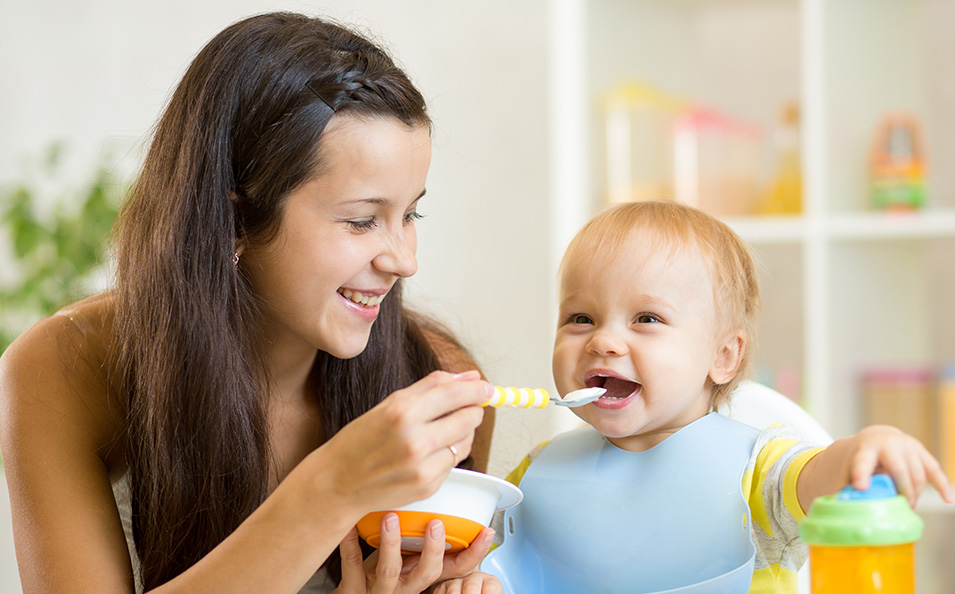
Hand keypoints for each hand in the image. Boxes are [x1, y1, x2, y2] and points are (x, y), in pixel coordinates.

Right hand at [319, 370, 491, 514]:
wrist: (338, 482)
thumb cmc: (361, 439)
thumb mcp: (389, 403)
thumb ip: (432, 386)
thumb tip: (470, 377)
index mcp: (403, 412)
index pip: (455, 394)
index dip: (477, 390)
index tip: (487, 388)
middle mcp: (415, 440)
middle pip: (468, 418)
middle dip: (473, 410)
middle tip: (467, 406)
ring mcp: (423, 467)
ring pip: (466, 441)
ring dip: (463, 432)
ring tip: (442, 429)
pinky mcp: (428, 486)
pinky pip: (454, 462)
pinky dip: (449, 453)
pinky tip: (430, 451)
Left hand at [335, 515, 495, 593]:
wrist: (352, 593)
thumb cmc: (380, 570)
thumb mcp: (408, 556)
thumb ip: (423, 535)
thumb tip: (438, 492)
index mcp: (422, 574)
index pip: (457, 568)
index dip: (475, 553)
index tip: (486, 531)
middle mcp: (406, 585)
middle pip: (429, 573)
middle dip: (434, 550)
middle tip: (436, 524)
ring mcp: (380, 589)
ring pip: (389, 571)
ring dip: (392, 543)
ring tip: (391, 518)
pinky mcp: (354, 589)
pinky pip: (352, 564)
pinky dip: (351, 542)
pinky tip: (351, 524)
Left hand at [841, 425, 954, 506]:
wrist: (876, 438)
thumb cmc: (861, 460)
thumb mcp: (850, 469)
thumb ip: (849, 488)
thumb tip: (845, 511)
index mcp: (865, 449)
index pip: (862, 462)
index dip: (862, 474)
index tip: (861, 487)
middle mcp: (888, 444)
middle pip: (899, 470)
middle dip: (902, 492)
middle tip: (901, 508)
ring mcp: (908, 447)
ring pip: (918, 475)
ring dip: (915, 494)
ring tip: (908, 506)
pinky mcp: (922, 453)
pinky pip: (934, 471)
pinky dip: (941, 486)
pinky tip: (947, 500)